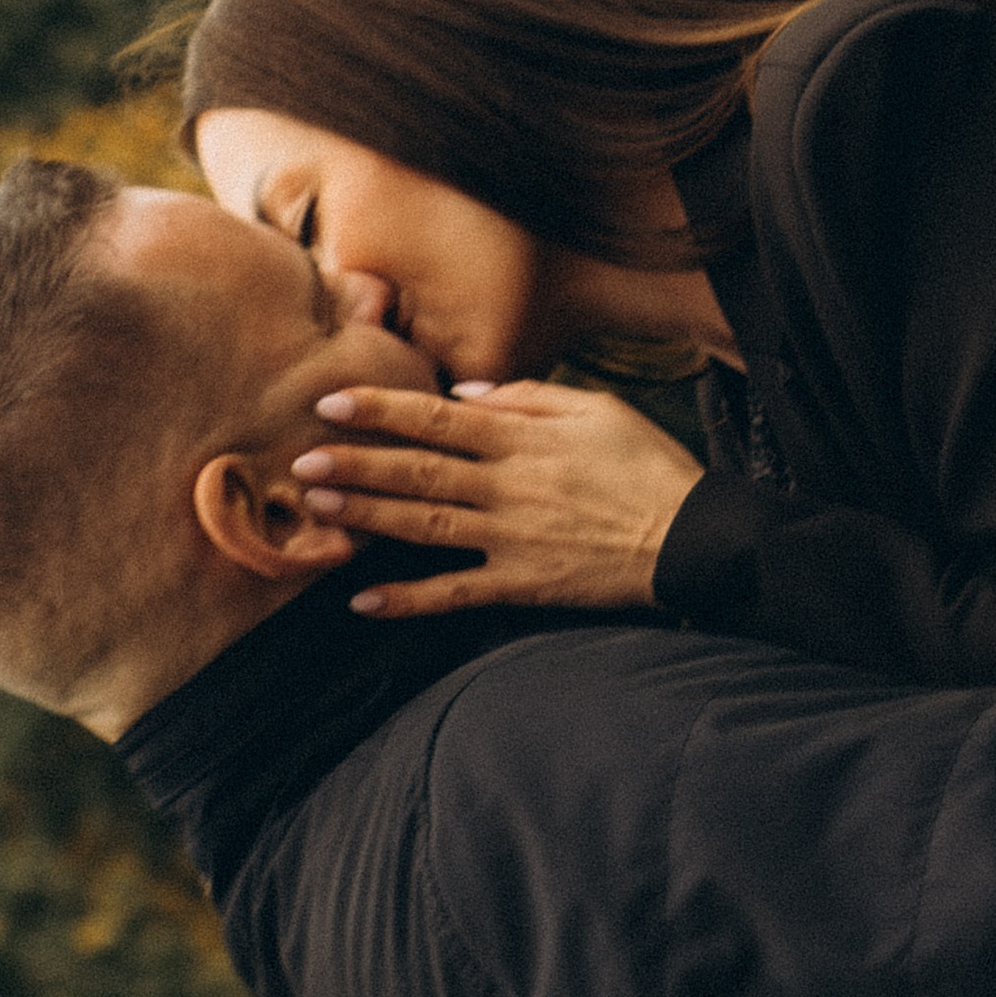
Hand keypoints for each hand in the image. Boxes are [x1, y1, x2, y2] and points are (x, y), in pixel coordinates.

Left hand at [290, 378, 706, 618]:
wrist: (693, 539)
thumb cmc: (648, 466)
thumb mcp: (600, 409)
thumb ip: (530, 398)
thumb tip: (467, 396)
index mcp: (524, 439)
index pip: (437, 420)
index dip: (382, 410)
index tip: (333, 403)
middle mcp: (509, 487)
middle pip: (419, 473)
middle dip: (357, 465)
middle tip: (302, 461)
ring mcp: (513, 538)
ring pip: (426, 525)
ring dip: (369, 518)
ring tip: (319, 509)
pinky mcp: (523, 582)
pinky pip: (456, 592)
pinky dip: (409, 598)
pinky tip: (364, 600)